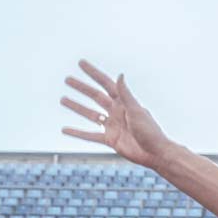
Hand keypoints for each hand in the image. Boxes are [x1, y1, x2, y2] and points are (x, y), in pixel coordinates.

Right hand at [60, 60, 175, 169]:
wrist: (155, 153)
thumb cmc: (150, 131)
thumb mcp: (136, 111)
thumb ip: (126, 94)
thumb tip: (120, 75)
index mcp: (124, 102)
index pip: (106, 83)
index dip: (93, 73)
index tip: (81, 63)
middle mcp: (116, 111)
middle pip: (95, 96)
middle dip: (81, 88)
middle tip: (67, 79)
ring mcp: (112, 125)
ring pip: (90, 114)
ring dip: (76, 107)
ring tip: (62, 99)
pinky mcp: (110, 140)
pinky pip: (90, 135)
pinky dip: (77, 133)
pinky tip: (65, 130)